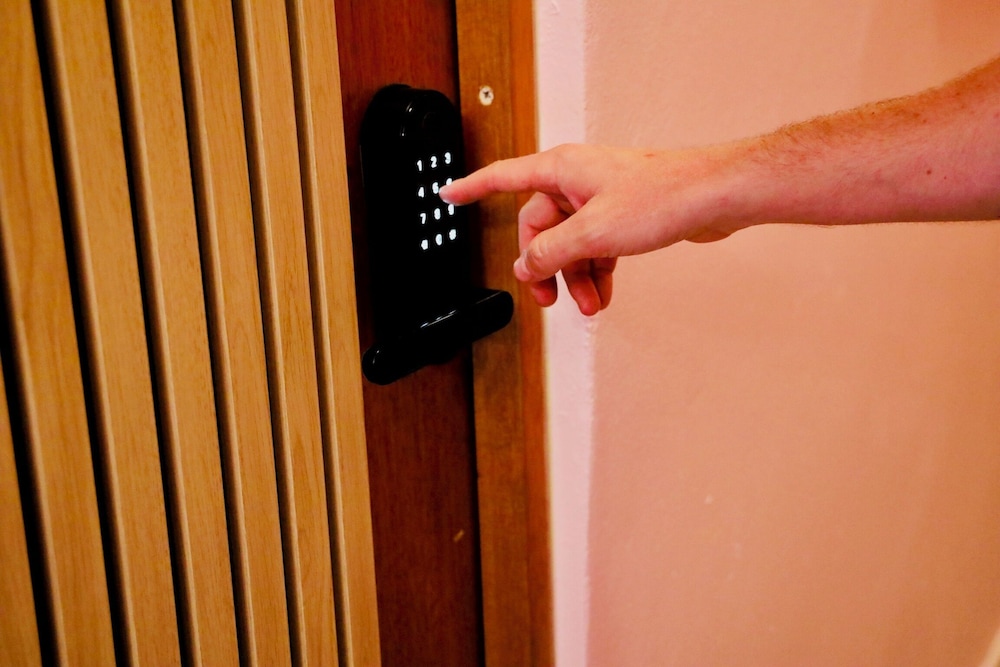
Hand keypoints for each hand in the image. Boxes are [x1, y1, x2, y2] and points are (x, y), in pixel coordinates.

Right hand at [440, 144, 742, 314]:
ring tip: (589, 304)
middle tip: (550, 298)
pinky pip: (595, 245)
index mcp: (562, 170)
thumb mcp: (594, 232)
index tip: (449, 194)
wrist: (713, 196)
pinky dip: (596, 270)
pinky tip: (604, 293)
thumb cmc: (663, 196)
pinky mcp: (624, 214)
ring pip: (571, 241)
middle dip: (546, 266)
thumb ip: (552, 252)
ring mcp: (601, 197)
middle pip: (540, 226)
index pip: (503, 178)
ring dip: (575, 276)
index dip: (473, 188)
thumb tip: (527, 266)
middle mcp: (578, 180)